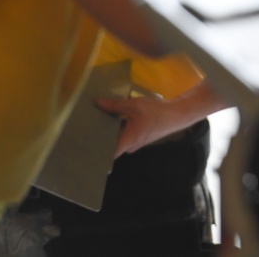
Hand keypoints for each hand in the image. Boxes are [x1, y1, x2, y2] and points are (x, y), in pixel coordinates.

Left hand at [95, 82, 222, 156]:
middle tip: (83, 129)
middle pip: (110, 145)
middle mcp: (130, 146)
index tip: (81, 150)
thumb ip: (115, 105)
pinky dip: (118, 128)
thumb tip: (97, 102)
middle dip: (98, 138)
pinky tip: (113, 117)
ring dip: (109, 131)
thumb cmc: (157, 112)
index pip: (107, 155)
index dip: (94, 154)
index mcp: (127, 141)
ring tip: (95, 120)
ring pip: (117, 139)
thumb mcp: (134, 105)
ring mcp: (135, 142)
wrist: (177, 114)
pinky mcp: (139, 137)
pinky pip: (124, 135)